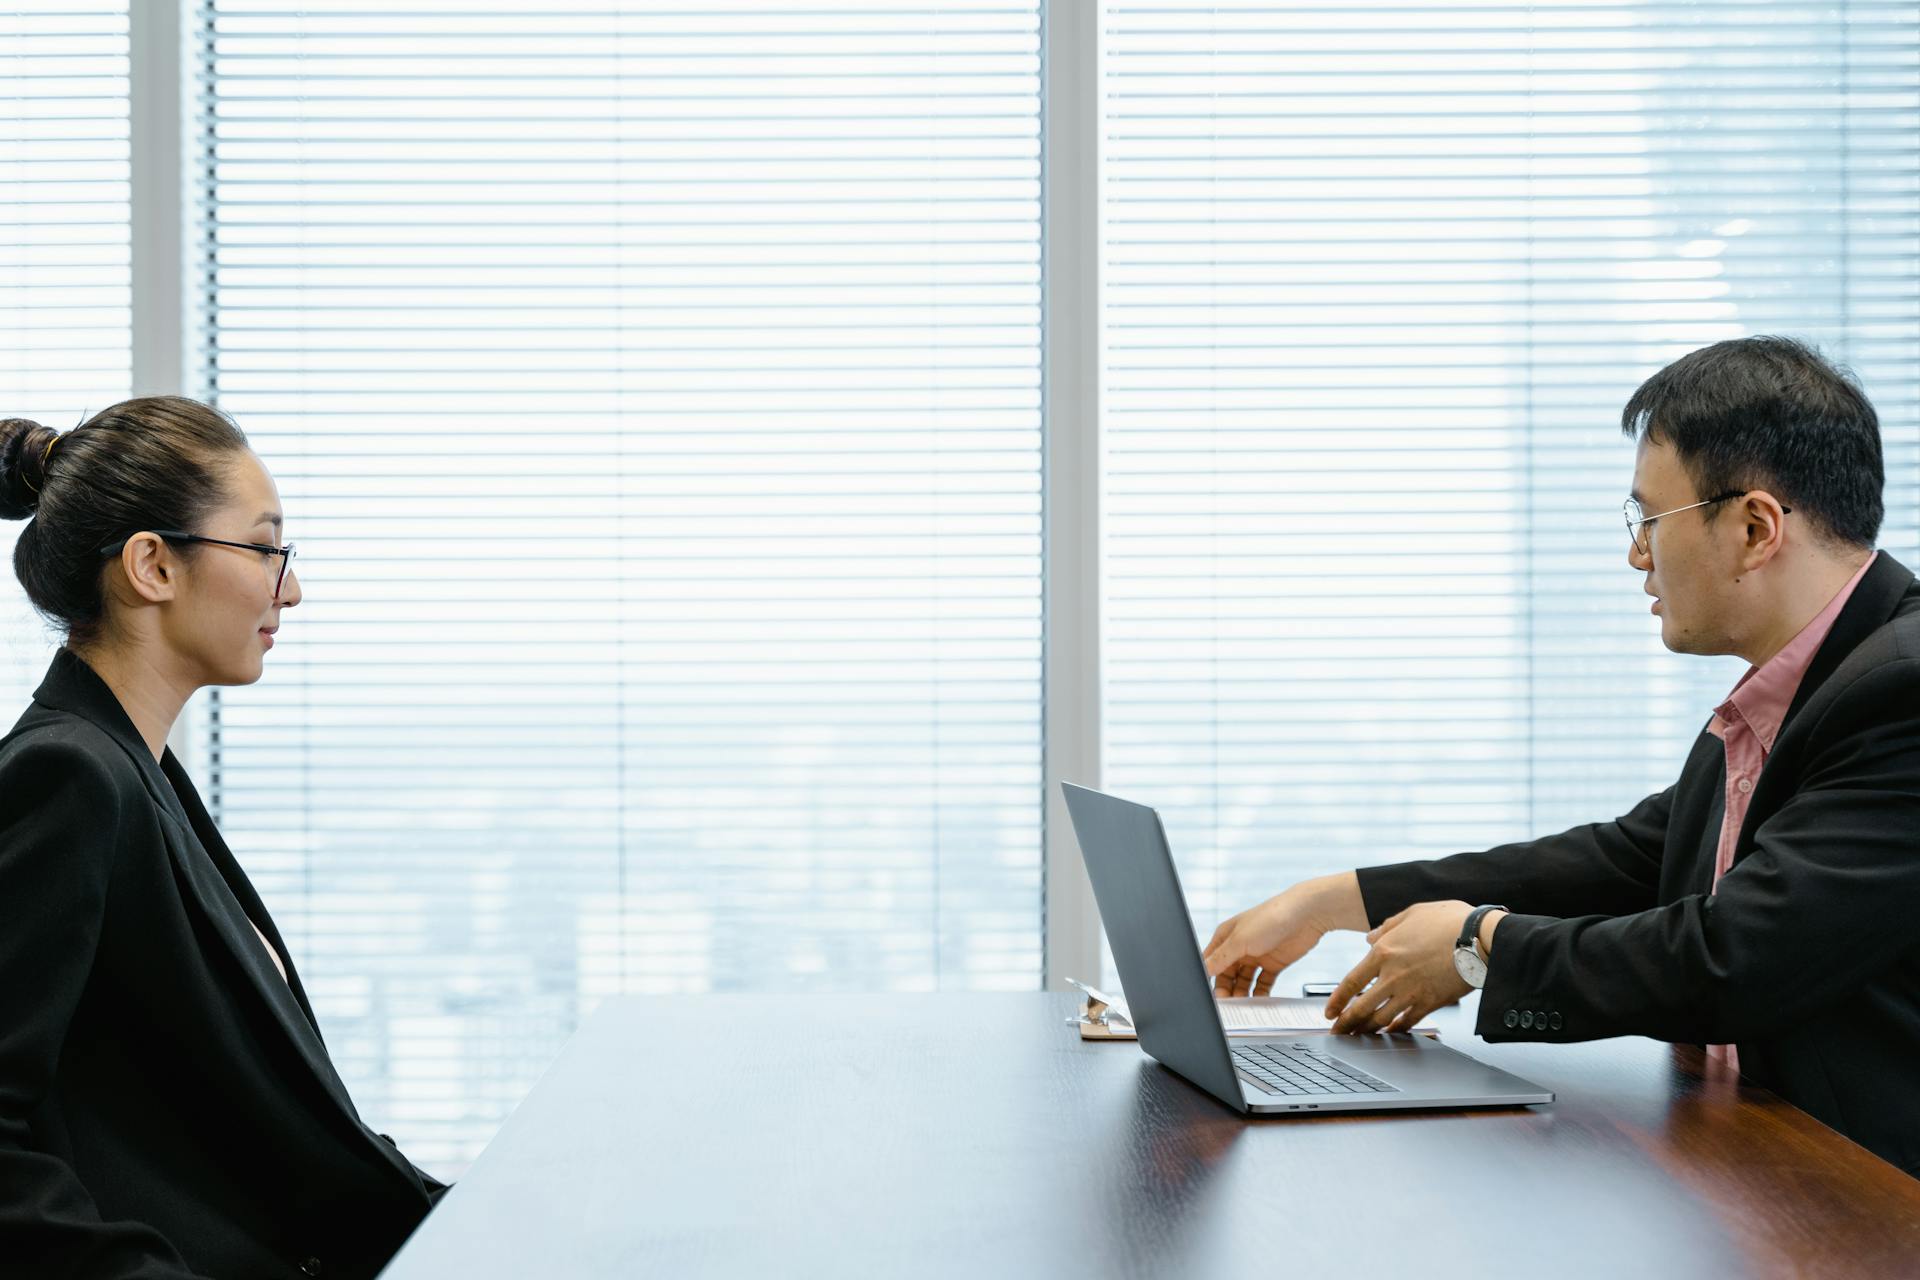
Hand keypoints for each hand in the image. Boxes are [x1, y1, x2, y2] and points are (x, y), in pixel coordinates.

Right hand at [1203, 872, 1365, 997]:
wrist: (1307, 915)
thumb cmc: (1271, 917)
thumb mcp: (1240, 940)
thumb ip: (1221, 958)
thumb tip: (1203, 971)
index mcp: (1226, 937)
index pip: (1211, 963)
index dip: (1209, 979)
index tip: (1212, 998)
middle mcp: (1239, 947)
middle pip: (1227, 975)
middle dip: (1226, 990)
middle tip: (1230, 1007)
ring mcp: (1257, 956)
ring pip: (1244, 981)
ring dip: (1242, 994)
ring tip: (1244, 1006)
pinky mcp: (1273, 964)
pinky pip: (1262, 983)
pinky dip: (1260, 993)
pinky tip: (1259, 1002)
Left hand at [1325, 900, 1475, 1033]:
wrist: (1481, 938)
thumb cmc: (1449, 921)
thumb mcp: (1412, 913)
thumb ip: (1386, 927)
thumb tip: (1369, 937)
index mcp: (1384, 951)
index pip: (1351, 982)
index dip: (1337, 1001)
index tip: (1330, 1012)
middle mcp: (1393, 976)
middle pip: (1361, 1007)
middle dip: (1346, 1024)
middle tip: (1337, 1033)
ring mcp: (1411, 992)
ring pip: (1382, 1019)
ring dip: (1367, 1031)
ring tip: (1358, 1038)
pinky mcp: (1431, 1003)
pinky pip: (1408, 1022)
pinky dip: (1396, 1030)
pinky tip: (1391, 1033)